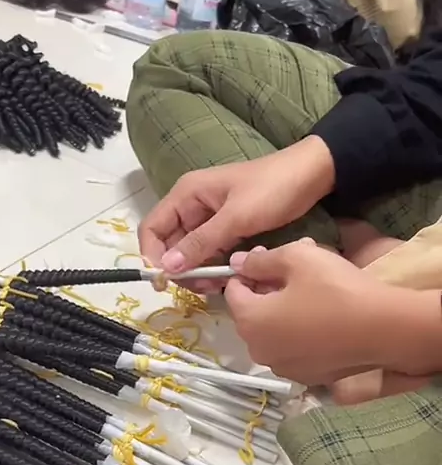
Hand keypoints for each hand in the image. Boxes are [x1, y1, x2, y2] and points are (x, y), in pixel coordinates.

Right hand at [138, 136, 335, 280]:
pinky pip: (210, 253)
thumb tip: (167, 268)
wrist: (313, 175)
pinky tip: (227, 279)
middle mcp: (192, 207)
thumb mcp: (236, 217)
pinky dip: (214, 267)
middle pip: (170, 245)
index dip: (153, 256)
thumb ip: (201, 242)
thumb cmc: (273, 189)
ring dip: (198, 272)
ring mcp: (210, 219)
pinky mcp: (228, 230)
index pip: (152, 229)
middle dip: (181, 270)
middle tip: (202, 288)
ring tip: (217, 286)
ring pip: (190, 254)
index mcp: (186, 195)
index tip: (168, 281)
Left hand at [224, 241, 440, 385]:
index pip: (232, 291)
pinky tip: (322, 319)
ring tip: (310, 293)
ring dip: (282, 312)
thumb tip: (238, 262)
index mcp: (249, 321)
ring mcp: (282, 368)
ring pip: (272, 332)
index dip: (247, 271)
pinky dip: (298, 333)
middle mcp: (258, 350)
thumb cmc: (336, 289)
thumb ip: (260, 260)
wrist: (383, 330)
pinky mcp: (306, 377)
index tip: (268, 258)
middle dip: (265, 290)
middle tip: (294, 271)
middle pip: (251, 313)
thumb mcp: (297, 258)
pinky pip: (292, 348)